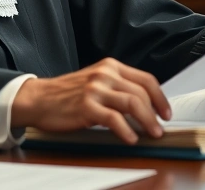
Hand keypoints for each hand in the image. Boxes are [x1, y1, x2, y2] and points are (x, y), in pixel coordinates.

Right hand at [10, 58, 170, 143]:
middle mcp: (105, 74)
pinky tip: (130, 138)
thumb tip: (144, 105)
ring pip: (133, 103)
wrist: (38, 98)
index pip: (146, 79)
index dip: (161, 97)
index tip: (166, 112)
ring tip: (151, 134)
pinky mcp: (86, 106)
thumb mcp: (95, 81)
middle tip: (160, 128)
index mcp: (110, 66)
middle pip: (142, 92)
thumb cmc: (66, 94)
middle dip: (156, 113)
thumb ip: (117, 87)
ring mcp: (95, 89)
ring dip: (147, 121)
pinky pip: (114, 119)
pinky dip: (126, 130)